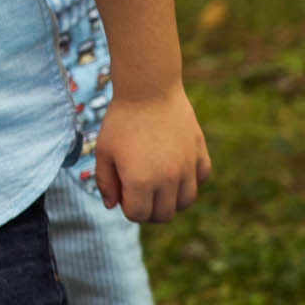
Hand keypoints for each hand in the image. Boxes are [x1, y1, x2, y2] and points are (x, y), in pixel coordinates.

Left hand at [93, 88, 210, 223]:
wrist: (149, 89)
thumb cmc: (121, 120)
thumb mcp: (103, 151)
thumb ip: (105, 182)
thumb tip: (113, 205)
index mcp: (140, 181)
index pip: (138, 215)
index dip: (127, 206)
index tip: (123, 189)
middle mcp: (168, 179)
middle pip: (164, 215)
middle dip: (149, 209)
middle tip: (139, 190)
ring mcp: (187, 166)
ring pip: (186, 201)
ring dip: (171, 199)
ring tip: (158, 182)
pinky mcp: (200, 152)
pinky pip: (202, 178)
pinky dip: (191, 179)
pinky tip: (176, 167)